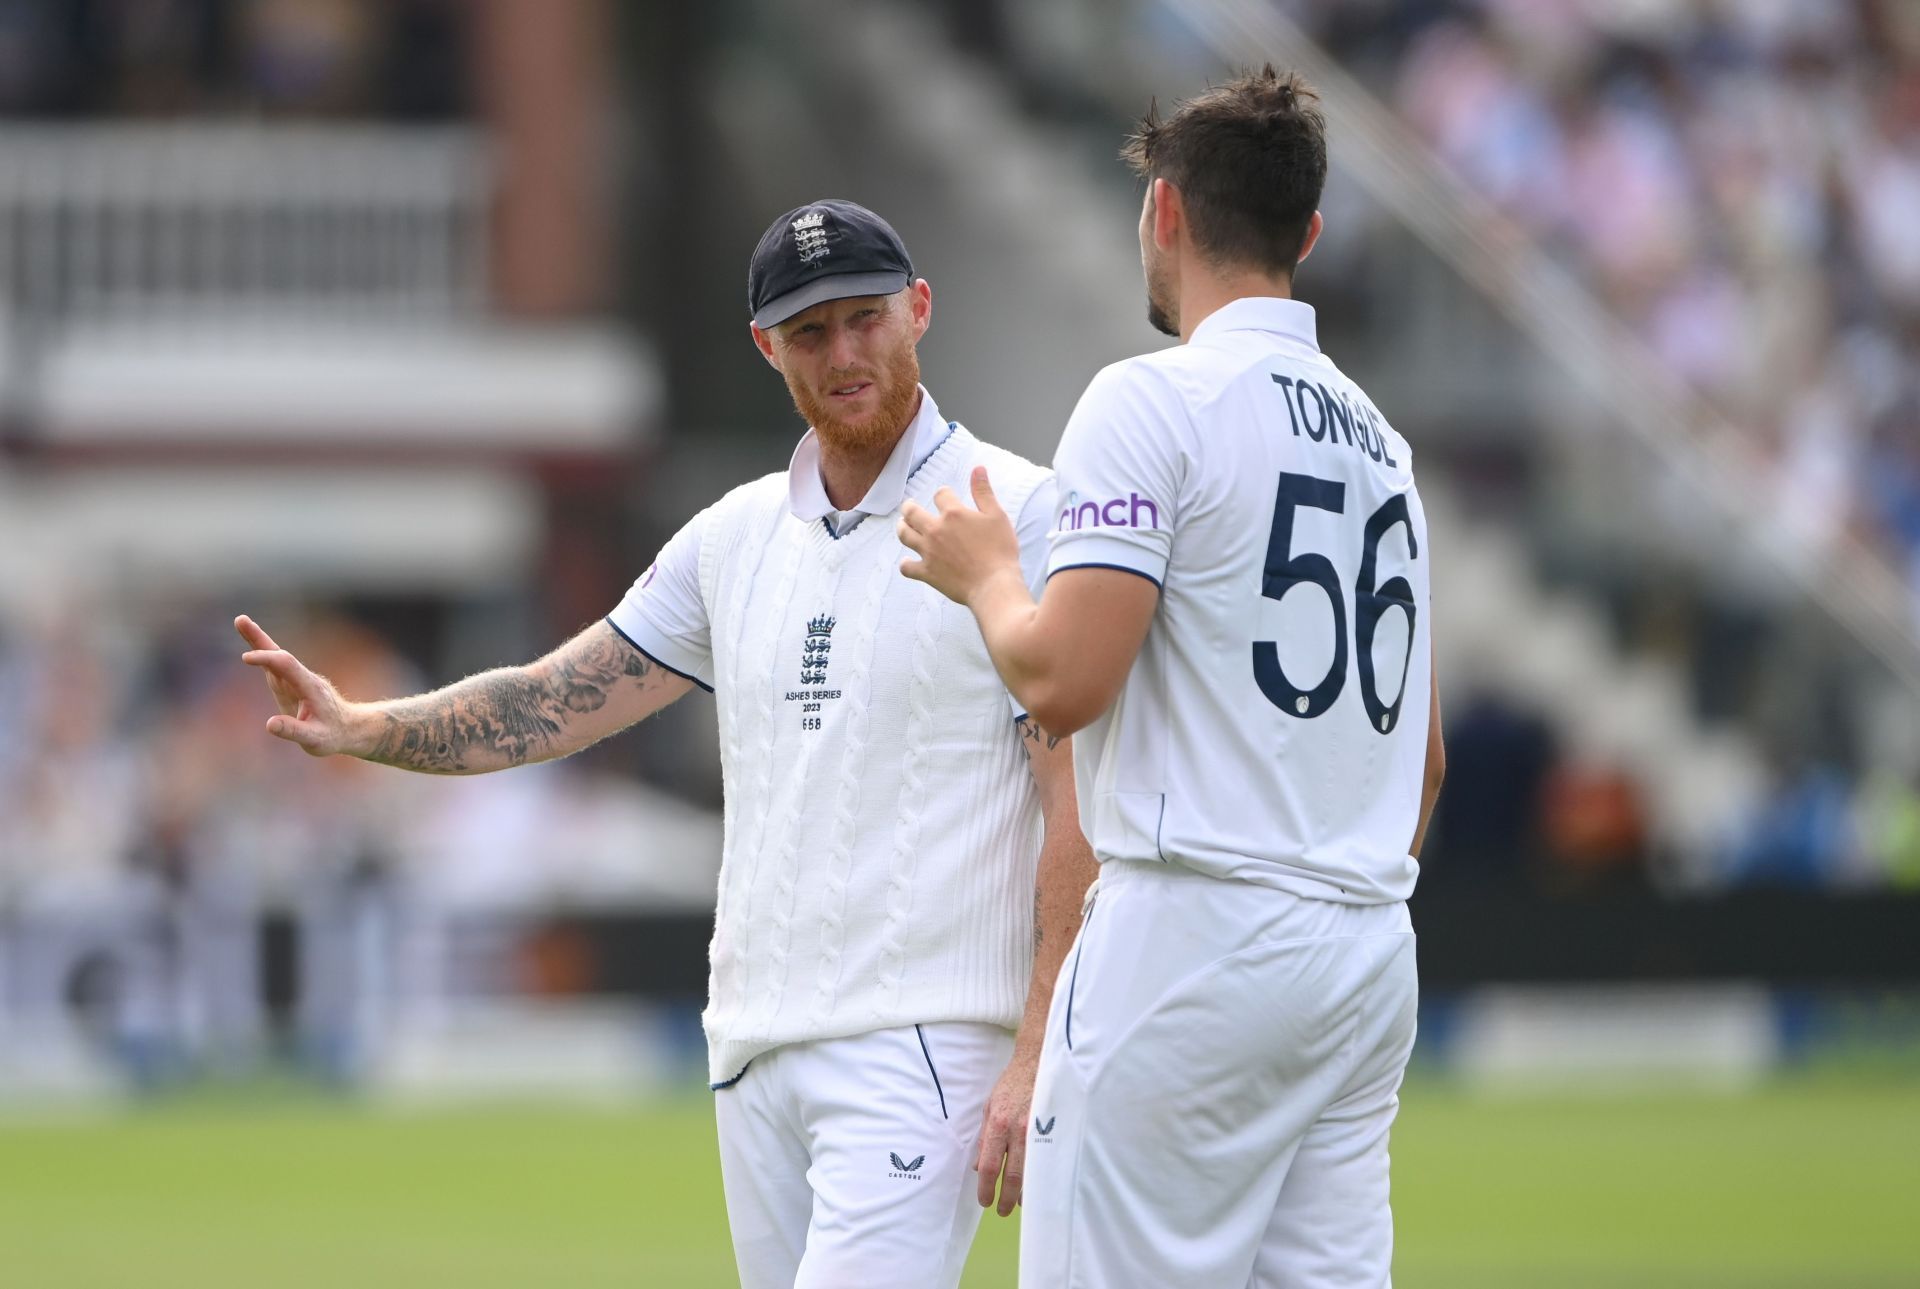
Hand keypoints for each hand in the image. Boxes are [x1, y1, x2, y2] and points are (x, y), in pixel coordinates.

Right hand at [234, 615, 359, 756]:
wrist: (348, 729)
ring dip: (257, 641)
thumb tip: (269, 724)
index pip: (286, 666)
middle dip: (260, 639)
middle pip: (280, 654)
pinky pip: (273, 667)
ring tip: (240, 621)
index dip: (267, 659)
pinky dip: (261, 656)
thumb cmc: (333, 735)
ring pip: (275, 657)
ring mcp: (295, 680)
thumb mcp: (315, 739)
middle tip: (239, 619)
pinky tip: (250, 650)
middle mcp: (302, 678)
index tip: (246, 658)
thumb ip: (294, 731)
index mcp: (310, 687)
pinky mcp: (289, 685)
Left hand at [899, 467, 1025, 606]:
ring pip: (905, 535)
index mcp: (953, 514)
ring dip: (902, 528)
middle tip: (909, 506)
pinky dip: (906, 564)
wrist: (994, 585)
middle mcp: (935, 530)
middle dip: (909, 507)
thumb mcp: (996, 516)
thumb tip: (977, 468)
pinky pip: (908, 567)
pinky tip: (908, 562)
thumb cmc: (1000, 551)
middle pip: (912, 512)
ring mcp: (928, 551)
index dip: (943, 493)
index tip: (945, 496)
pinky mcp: (927, 572)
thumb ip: (984, 492)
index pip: (941, 494)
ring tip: (903, 525)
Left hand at [973, 1047, 1039, 1215]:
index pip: (990, 1165)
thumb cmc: (1011, 1085)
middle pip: (1011, 1174)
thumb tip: (980, 1167)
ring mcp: (1038, 1131)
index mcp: (998, 1124)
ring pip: (1031, 1171)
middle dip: (1005, 1197)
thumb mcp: (990, 1107)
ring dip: (1023, 1192)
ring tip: (1018, 1204)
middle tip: (1001, 1211)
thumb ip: (985, 1138)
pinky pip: (1046, 1159)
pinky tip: (1037, 1187)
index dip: (986, 1188)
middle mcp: (1018, 1130)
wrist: (1037, 1063)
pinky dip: (1040, 1177)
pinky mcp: (1053, 1129)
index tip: (984, 1201)